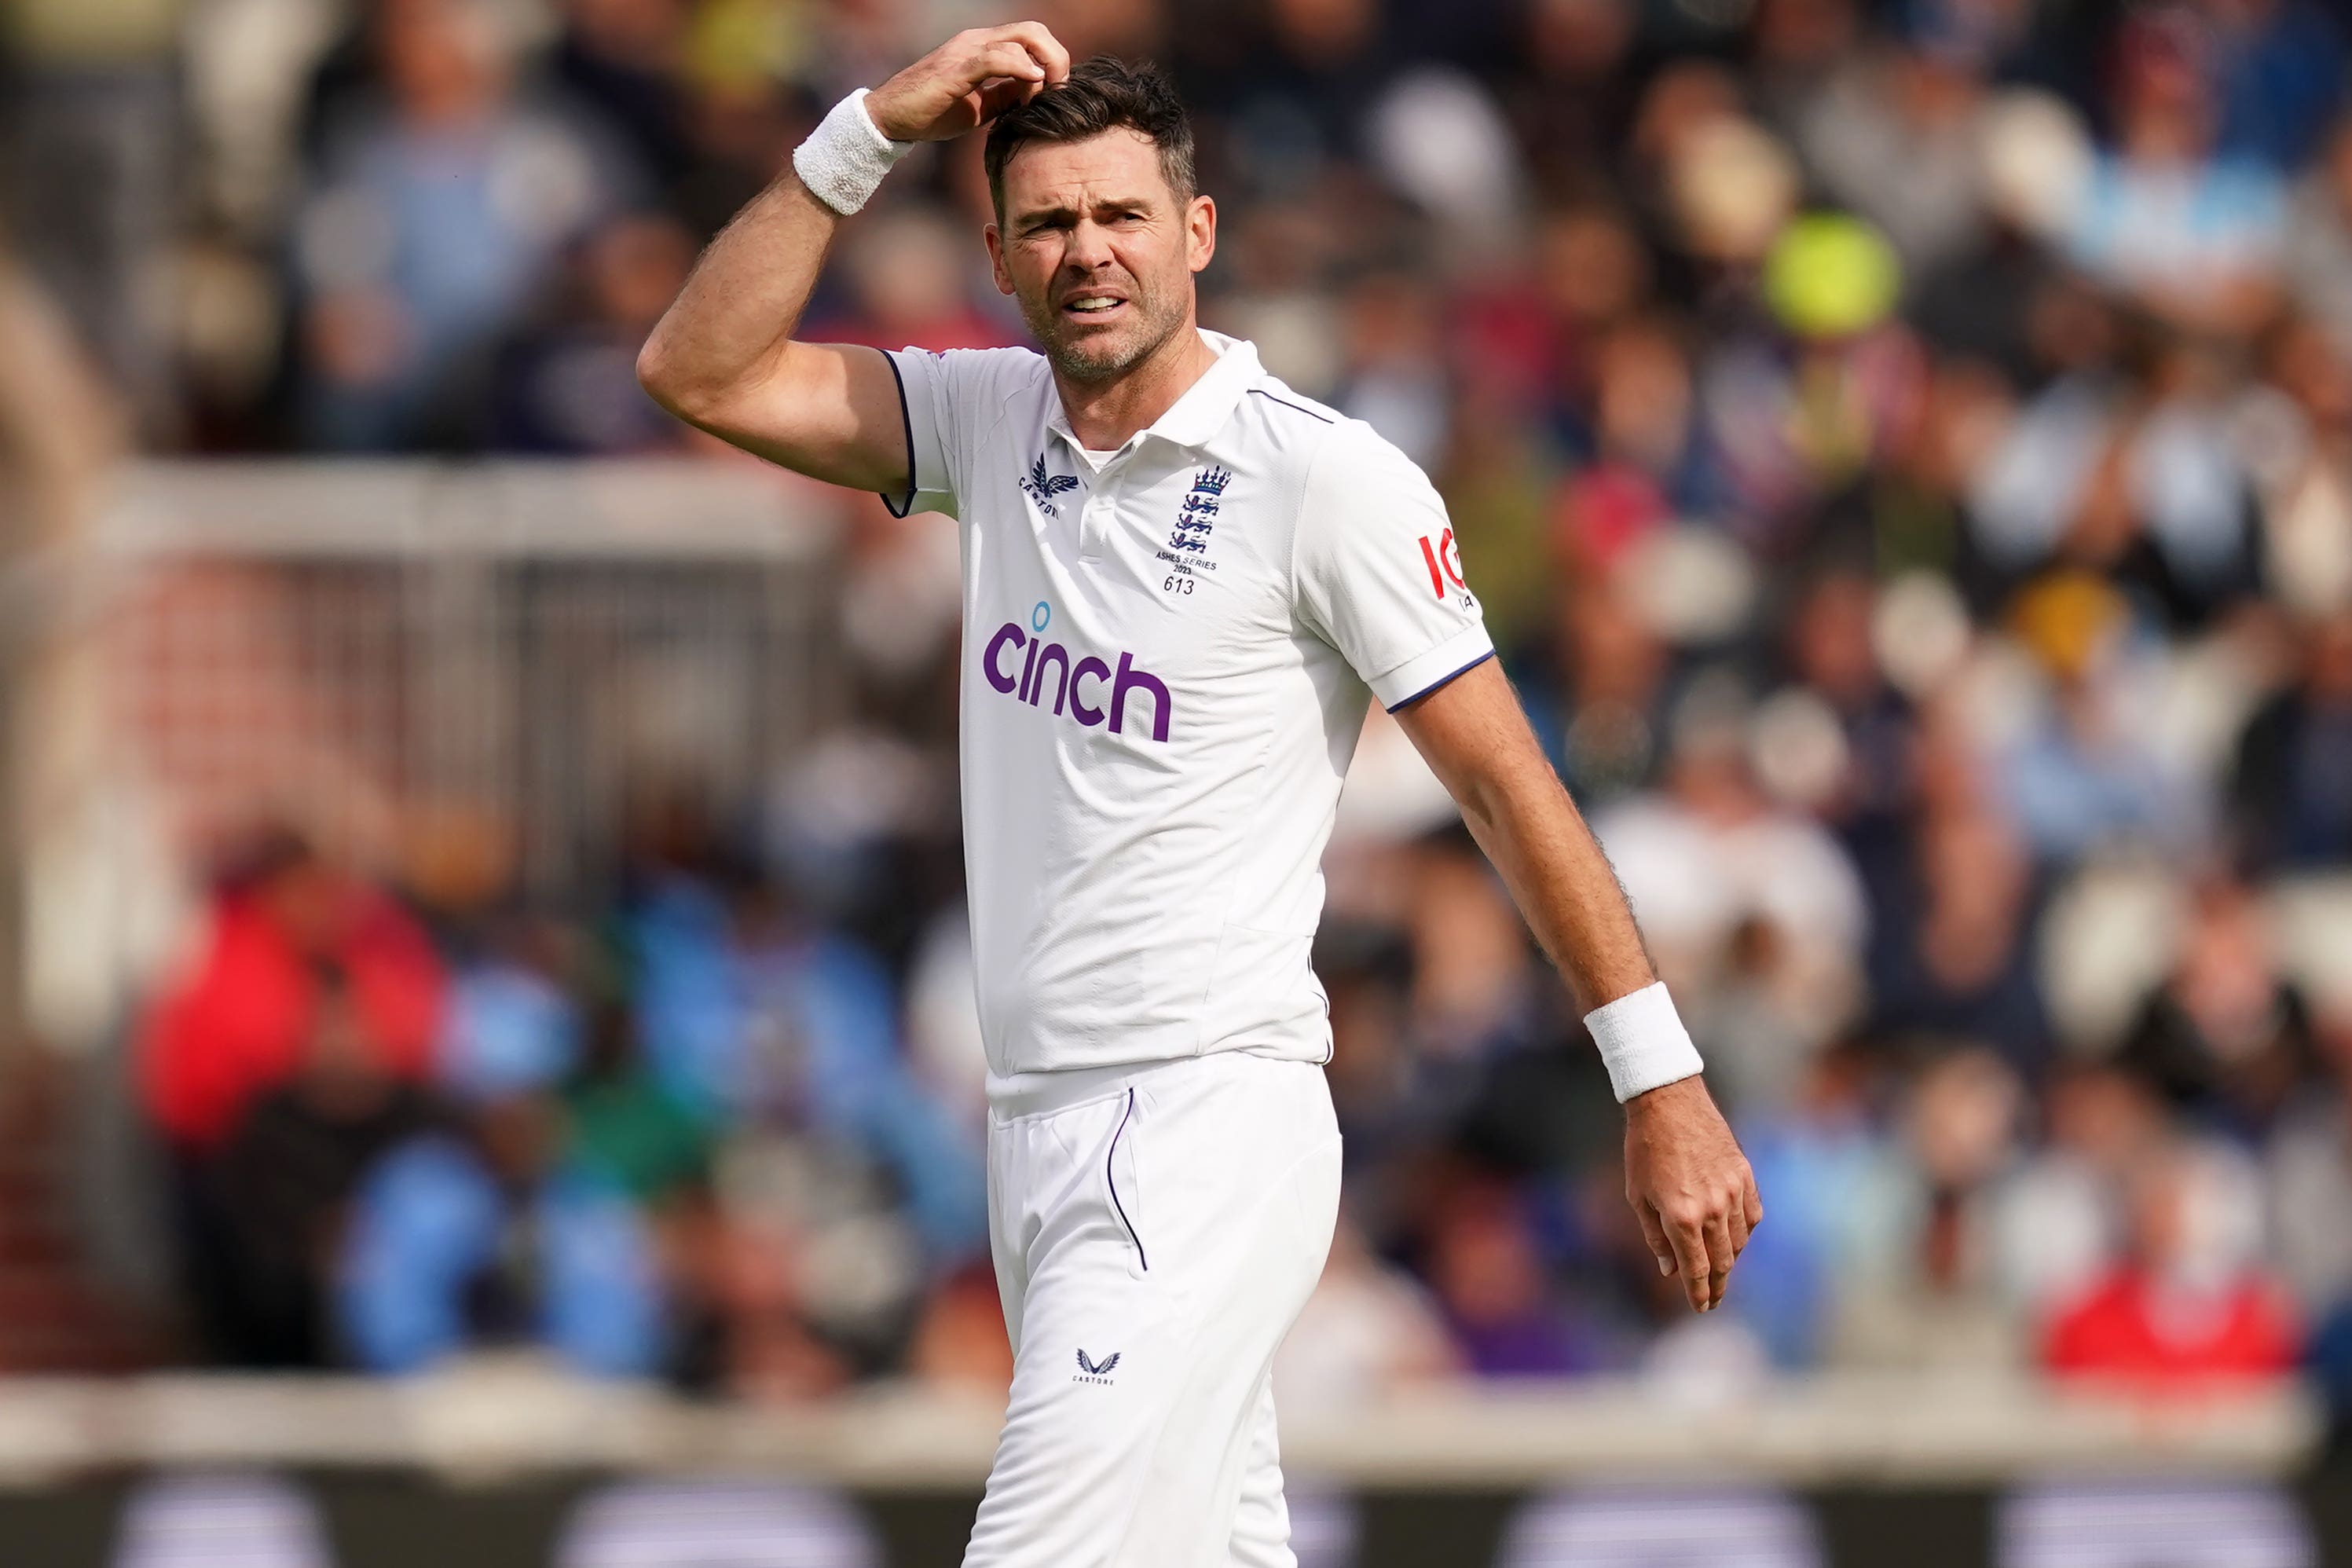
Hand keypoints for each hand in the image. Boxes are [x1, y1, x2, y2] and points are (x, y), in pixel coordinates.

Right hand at [866, 22, 1072, 142]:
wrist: (890, 118)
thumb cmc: (932, 112)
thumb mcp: (980, 106)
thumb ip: (1006, 96)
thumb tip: (1034, 96)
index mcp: (982, 47)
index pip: (1030, 38)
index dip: (1052, 61)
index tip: (1056, 92)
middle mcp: (976, 41)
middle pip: (1033, 31)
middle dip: (1057, 58)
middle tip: (1059, 90)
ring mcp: (965, 51)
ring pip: (1021, 38)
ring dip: (1044, 66)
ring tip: (1043, 96)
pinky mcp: (955, 69)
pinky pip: (995, 58)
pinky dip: (1021, 67)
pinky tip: (1032, 84)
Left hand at [1623, 1076, 1760, 1312]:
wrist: (1668, 1102)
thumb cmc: (1644, 1149)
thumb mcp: (1638, 1196)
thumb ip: (1656, 1237)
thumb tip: (1670, 1269)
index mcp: (1682, 1217)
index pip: (1696, 1268)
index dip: (1700, 1292)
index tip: (1702, 1307)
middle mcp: (1713, 1208)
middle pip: (1723, 1260)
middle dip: (1718, 1284)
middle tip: (1714, 1299)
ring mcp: (1733, 1191)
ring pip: (1740, 1240)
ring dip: (1731, 1259)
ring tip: (1721, 1268)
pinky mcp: (1745, 1175)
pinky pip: (1752, 1215)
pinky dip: (1745, 1231)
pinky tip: (1736, 1237)